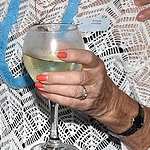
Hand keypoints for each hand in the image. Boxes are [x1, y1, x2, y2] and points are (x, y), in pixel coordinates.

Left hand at [35, 48, 149, 149]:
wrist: (109, 101)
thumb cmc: (96, 80)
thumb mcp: (91, 66)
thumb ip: (76, 56)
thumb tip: (58, 44)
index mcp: (96, 67)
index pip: (88, 58)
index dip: (74, 55)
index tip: (60, 54)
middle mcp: (95, 80)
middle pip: (77, 78)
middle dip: (56, 77)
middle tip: (43, 75)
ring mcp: (91, 94)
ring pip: (71, 91)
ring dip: (52, 88)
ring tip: (41, 84)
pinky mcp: (84, 105)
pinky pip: (68, 102)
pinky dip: (54, 97)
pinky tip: (45, 92)